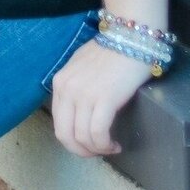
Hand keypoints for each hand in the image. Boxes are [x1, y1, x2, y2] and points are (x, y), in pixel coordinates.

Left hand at [47, 37, 152, 156]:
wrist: (131, 38)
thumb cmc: (111, 52)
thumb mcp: (82, 68)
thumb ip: (75, 88)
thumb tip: (78, 112)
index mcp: (60, 83)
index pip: (58, 124)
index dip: (73, 141)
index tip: (88, 143)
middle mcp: (67, 89)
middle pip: (65, 136)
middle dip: (81, 151)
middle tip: (98, 152)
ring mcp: (84, 94)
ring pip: (83, 138)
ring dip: (97, 150)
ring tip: (110, 147)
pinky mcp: (104, 99)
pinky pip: (98, 134)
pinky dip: (105, 145)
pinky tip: (115, 144)